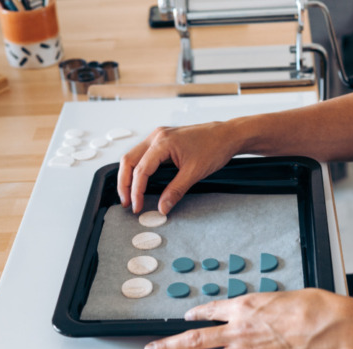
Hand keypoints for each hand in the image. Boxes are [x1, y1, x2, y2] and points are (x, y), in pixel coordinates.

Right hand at [118, 122, 237, 214]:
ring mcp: (159, 136)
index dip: (136, 191)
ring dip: (129, 176)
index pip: (141, 170)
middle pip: (128, 160)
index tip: (137, 206)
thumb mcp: (194, 173)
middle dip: (124, 183)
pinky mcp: (163, 140)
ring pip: (133, 156)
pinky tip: (140, 181)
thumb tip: (162, 207)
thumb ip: (175, 191)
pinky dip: (138, 168)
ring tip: (130, 195)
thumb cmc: (214, 147)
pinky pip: (143, 154)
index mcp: (163, 142)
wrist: (228, 135)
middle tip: (126, 202)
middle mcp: (157, 136)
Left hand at [144, 289, 349, 348]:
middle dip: (169, 345)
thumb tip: (261, 307)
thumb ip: (263, 304)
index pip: (210, 312)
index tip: (184, 318)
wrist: (326, 326)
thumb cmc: (310, 306)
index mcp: (243, 308)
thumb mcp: (279, 296)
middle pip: (194, 339)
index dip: (194, 315)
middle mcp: (237, 330)